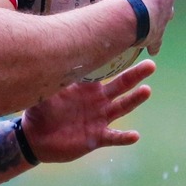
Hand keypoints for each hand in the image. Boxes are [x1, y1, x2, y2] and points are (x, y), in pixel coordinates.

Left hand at [22, 59, 154, 163]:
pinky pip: (114, 137)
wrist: (35, 138)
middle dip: (135, 76)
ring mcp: (99, 119)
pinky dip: (124, 137)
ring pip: (121, 108)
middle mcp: (97, 101)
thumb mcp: (43, 92)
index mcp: (86, 87)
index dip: (115, 61)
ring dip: (134, 100)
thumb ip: (48, 78)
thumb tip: (44, 58)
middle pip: (121, 86)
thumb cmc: (40, 112)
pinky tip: (135, 135)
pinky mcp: (97, 138)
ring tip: (147, 91)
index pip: (104, 71)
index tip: (127, 47)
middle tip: (151, 65)